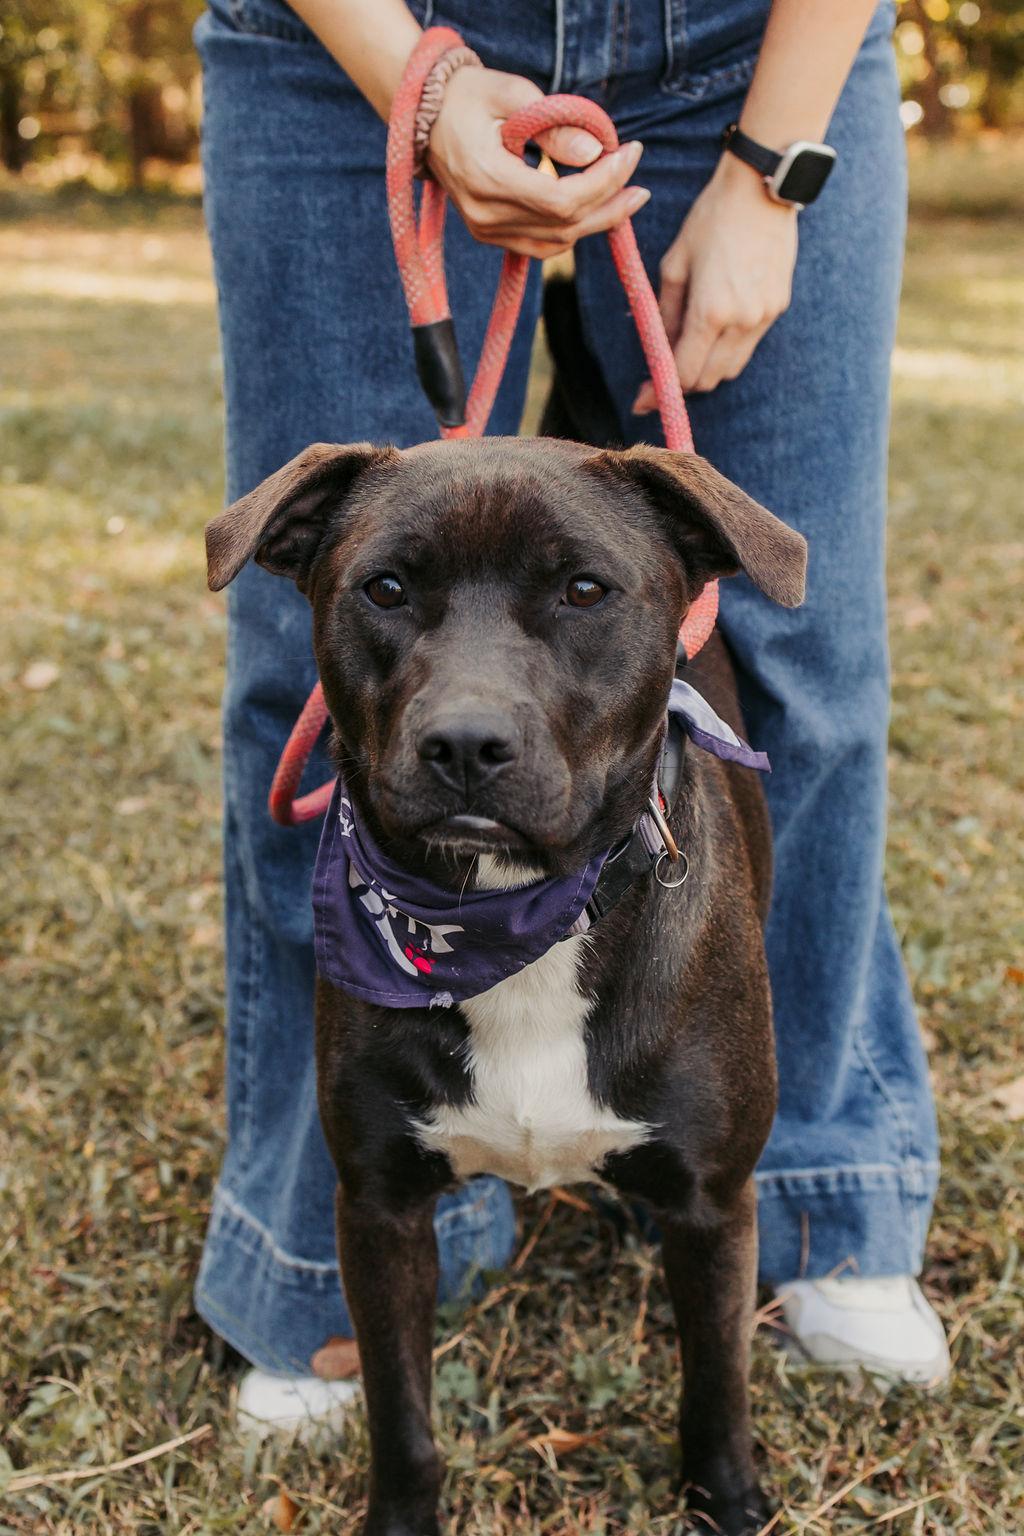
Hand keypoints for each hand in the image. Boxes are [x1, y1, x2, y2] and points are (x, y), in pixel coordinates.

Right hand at [428, 67, 649, 258]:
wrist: (426, 117)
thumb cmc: (470, 96)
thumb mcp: (513, 95)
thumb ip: (555, 125)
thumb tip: (595, 151)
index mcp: (488, 178)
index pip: (561, 199)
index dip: (603, 183)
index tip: (630, 153)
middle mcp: (486, 215)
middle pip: (564, 226)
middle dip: (609, 202)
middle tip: (640, 184)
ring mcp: (485, 230)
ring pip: (557, 242)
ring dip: (595, 221)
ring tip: (626, 196)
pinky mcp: (489, 234)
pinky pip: (540, 245)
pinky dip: (571, 230)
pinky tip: (593, 209)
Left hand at [633, 154, 797, 405]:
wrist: (762, 189)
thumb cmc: (711, 219)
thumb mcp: (674, 265)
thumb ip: (664, 313)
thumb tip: (656, 348)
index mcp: (711, 312)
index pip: (684, 373)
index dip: (660, 391)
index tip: (641, 399)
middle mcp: (742, 322)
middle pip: (708, 380)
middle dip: (681, 385)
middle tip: (658, 379)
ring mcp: (764, 317)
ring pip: (730, 369)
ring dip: (705, 370)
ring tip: (684, 355)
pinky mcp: (778, 308)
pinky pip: (747, 346)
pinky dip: (725, 351)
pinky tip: (712, 334)